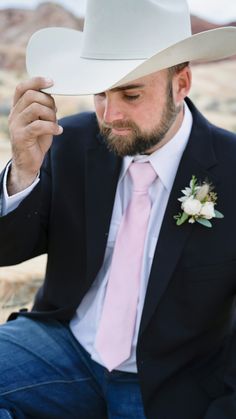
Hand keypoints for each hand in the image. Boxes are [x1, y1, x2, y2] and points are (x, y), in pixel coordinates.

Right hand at [7, 77, 62, 194]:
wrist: (29, 163)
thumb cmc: (36, 140)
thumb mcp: (41, 121)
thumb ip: (44, 108)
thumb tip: (51, 95)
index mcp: (18, 108)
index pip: (22, 88)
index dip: (36, 81)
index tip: (51, 81)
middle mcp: (14, 114)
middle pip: (31, 95)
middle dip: (48, 101)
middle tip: (55, 113)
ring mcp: (16, 125)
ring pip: (35, 108)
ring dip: (50, 114)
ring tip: (55, 124)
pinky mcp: (21, 136)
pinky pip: (39, 125)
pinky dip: (52, 127)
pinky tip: (58, 131)